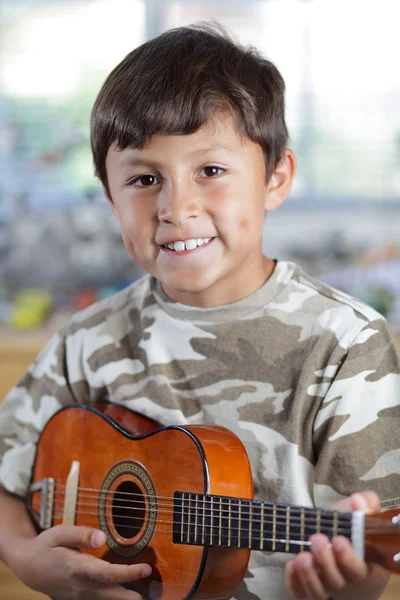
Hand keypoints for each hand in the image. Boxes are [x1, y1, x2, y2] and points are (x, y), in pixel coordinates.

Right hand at [10, 524, 150, 598]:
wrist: (28, 568)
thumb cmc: (46, 546)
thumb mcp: (59, 533)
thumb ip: (81, 535)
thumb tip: (103, 537)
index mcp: (78, 568)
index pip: (108, 574)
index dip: (129, 573)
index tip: (147, 569)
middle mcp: (82, 586)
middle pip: (113, 595)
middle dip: (134, 596)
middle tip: (156, 591)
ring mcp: (82, 595)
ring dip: (128, 597)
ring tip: (149, 592)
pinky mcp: (82, 598)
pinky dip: (117, 597)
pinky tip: (130, 592)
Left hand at [285, 491, 379, 599]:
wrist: (341, 544)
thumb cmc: (351, 530)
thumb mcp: (359, 513)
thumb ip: (366, 504)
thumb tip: (359, 501)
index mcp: (363, 564)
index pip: (358, 570)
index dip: (348, 558)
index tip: (338, 539)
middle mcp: (344, 578)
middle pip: (337, 581)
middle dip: (325, 561)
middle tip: (317, 539)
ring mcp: (326, 584)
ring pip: (319, 591)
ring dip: (308, 575)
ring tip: (302, 556)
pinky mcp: (308, 585)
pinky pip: (300, 592)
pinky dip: (294, 581)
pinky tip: (291, 565)